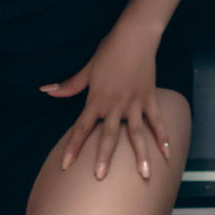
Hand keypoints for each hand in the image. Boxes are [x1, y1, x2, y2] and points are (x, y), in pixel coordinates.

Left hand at [38, 20, 172, 179]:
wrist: (134, 36)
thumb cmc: (108, 51)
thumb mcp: (87, 69)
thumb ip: (69, 85)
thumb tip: (46, 90)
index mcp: (96, 99)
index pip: (81, 128)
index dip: (73, 147)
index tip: (66, 166)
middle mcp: (115, 105)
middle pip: (108, 136)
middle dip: (103, 158)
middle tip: (100, 177)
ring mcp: (134, 103)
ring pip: (137, 134)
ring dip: (140, 155)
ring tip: (144, 175)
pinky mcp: (150, 98)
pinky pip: (157, 121)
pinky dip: (163, 137)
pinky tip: (168, 154)